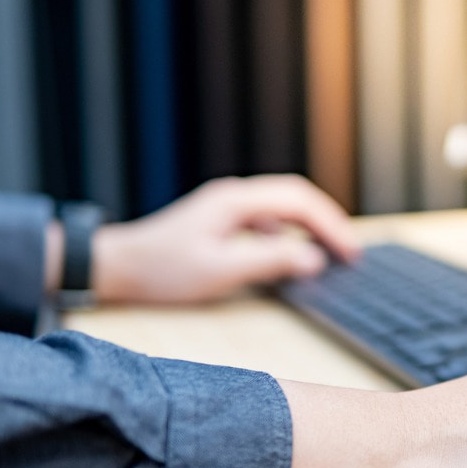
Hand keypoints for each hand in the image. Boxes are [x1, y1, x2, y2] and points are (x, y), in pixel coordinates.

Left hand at [91, 175, 359, 302]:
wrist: (116, 266)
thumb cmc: (162, 271)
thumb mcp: (220, 271)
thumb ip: (270, 262)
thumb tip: (313, 259)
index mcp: (235, 201)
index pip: (299, 201)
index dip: (331, 225)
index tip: (350, 252)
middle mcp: (234, 196)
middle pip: (296, 197)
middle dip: (327, 222)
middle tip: (350, 252)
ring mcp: (227, 206)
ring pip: (283, 206)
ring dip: (311, 226)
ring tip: (332, 251)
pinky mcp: (221, 220)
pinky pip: (268, 219)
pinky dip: (290, 233)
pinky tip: (292, 253)